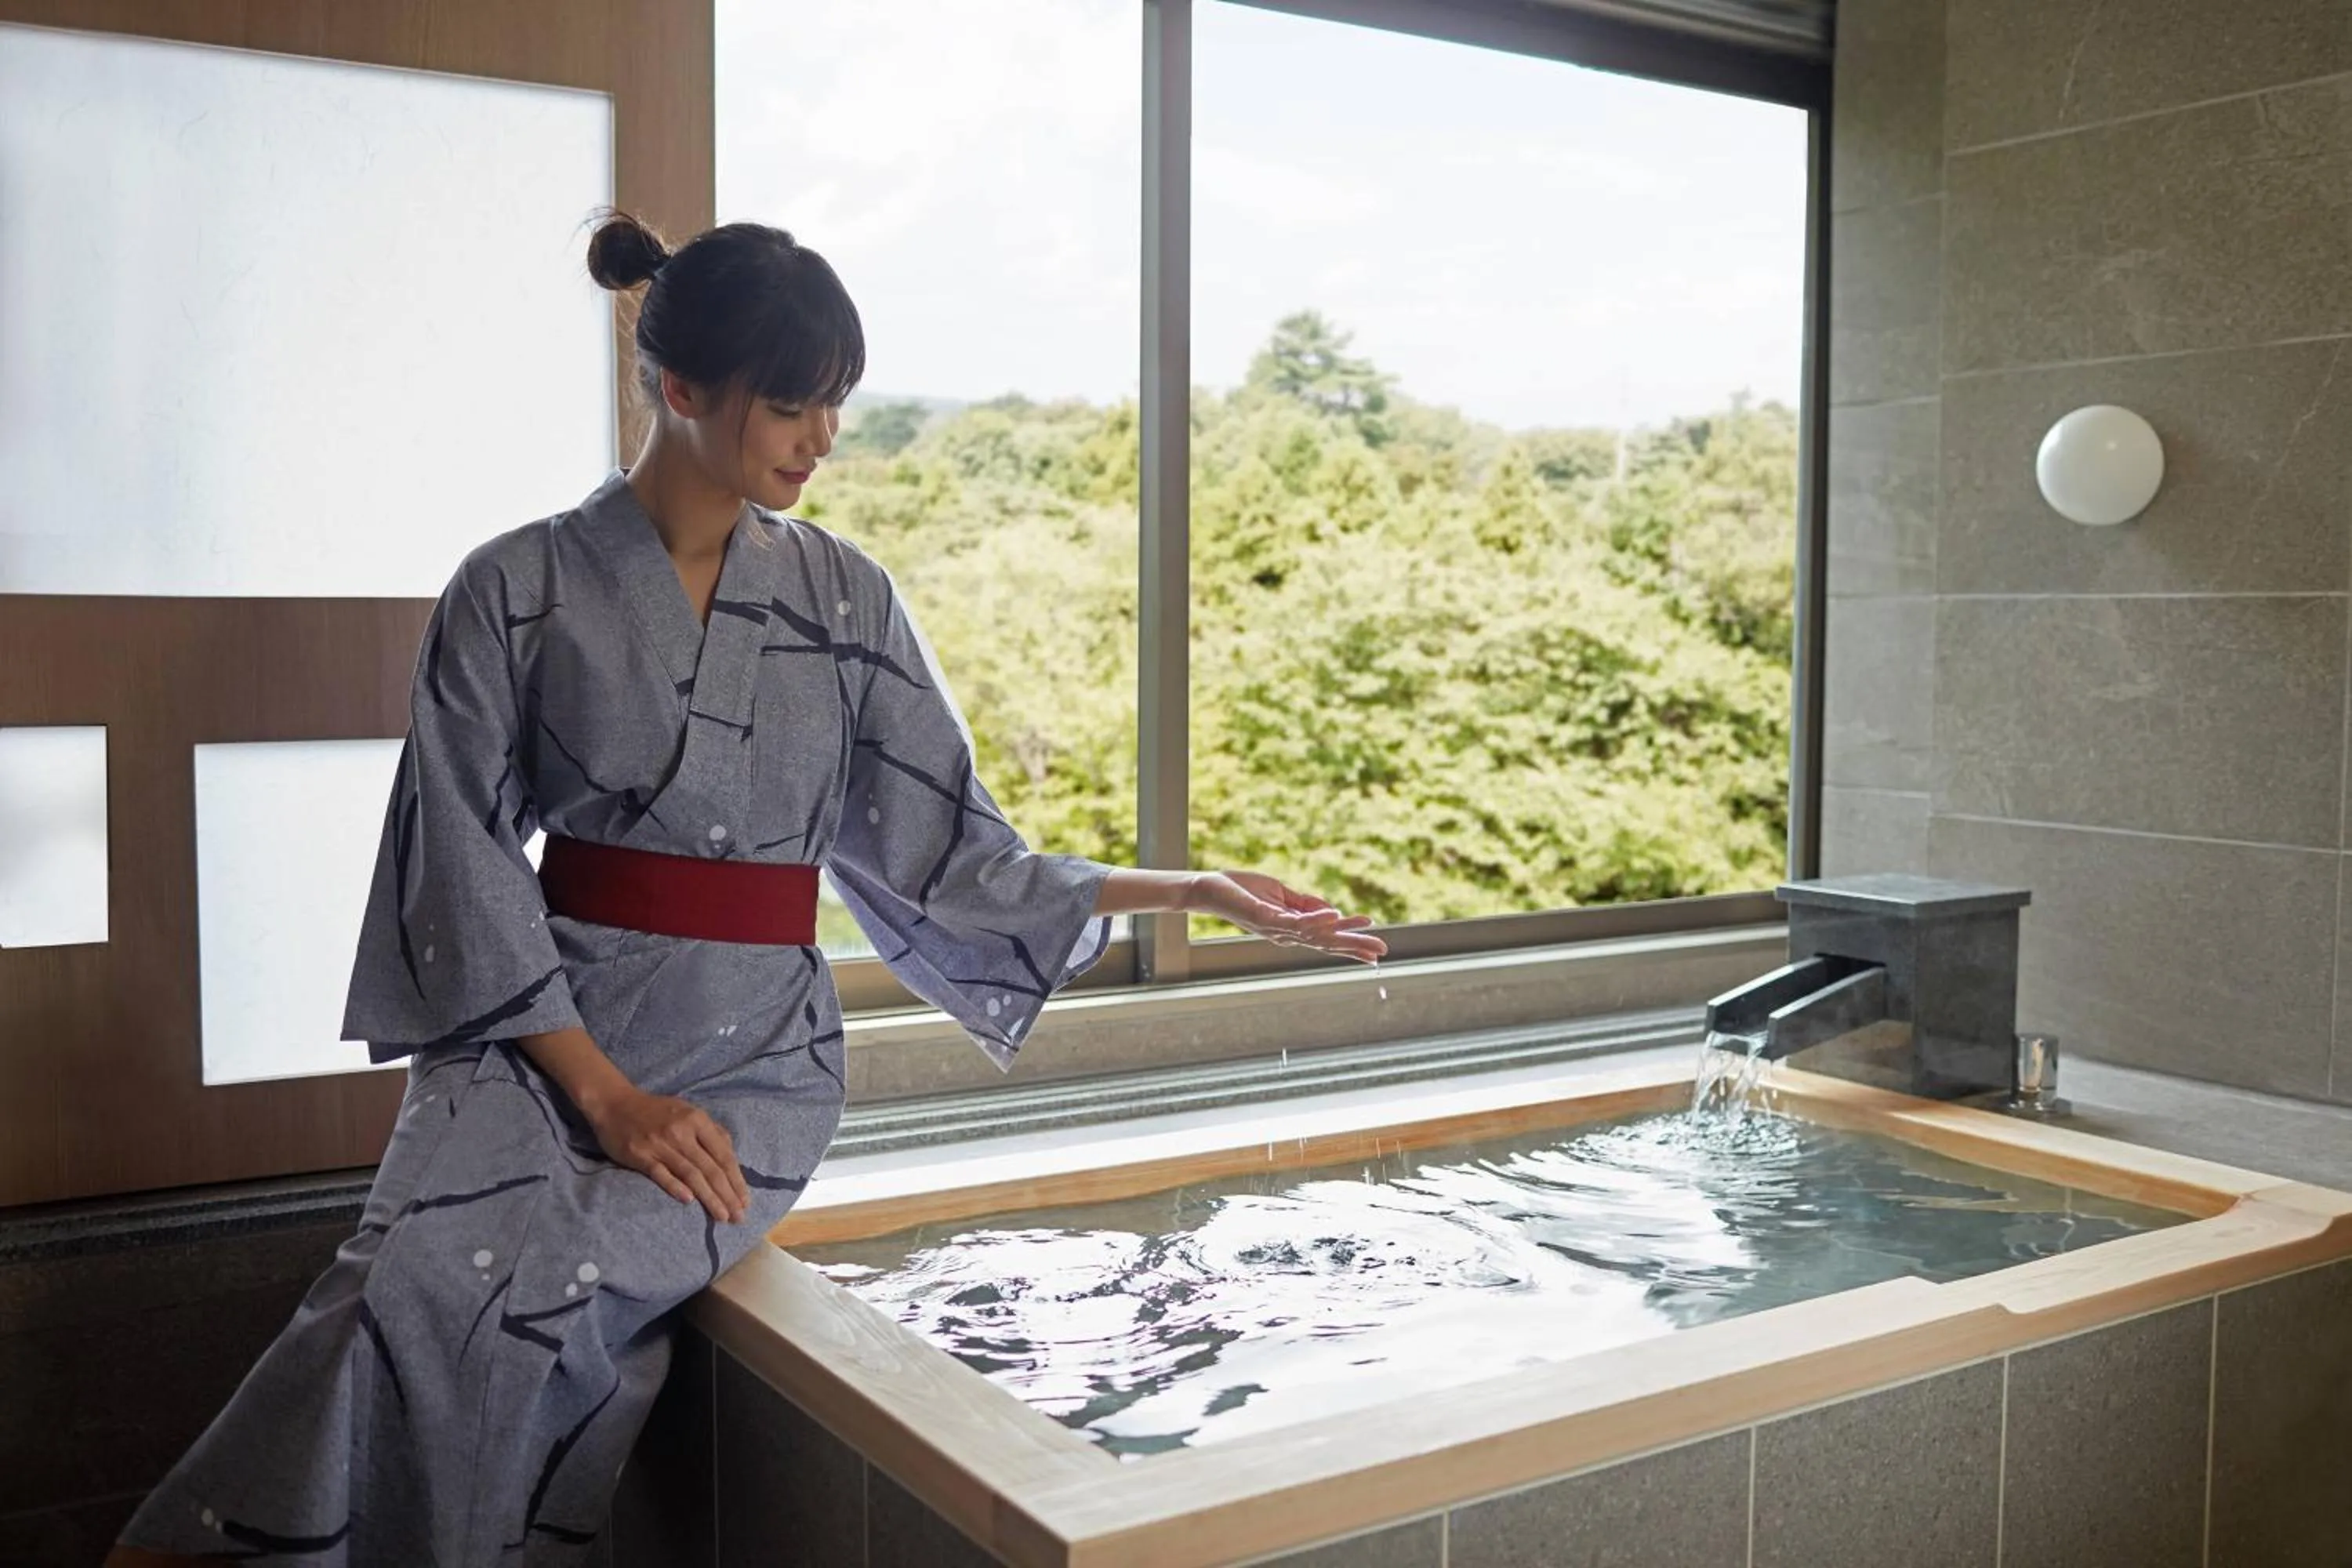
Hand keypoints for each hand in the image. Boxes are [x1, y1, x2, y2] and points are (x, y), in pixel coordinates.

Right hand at [585, 1087, 749, 1223]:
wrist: (615, 1103)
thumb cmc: (655, 1110)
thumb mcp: (688, 1111)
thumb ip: (710, 1131)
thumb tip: (730, 1152)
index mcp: (697, 1120)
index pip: (723, 1155)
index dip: (736, 1180)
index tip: (746, 1200)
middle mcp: (682, 1132)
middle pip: (711, 1169)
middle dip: (728, 1195)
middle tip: (739, 1217)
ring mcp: (661, 1144)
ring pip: (691, 1174)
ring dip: (709, 1198)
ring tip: (722, 1216)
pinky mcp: (641, 1155)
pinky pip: (661, 1174)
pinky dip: (675, 1187)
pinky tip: (689, 1201)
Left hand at [1187, 870, 1386, 964]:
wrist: (1211, 889)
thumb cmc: (1243, 890)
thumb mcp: (1282, 895)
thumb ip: (1305, 903)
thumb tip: (1332, 911)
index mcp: (1292, 928)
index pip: (1326, 939)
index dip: (1351, 945)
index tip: (1375, 954)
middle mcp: (1287, 934)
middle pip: (1327, 942)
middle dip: (1355, 946)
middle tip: (1382, 951)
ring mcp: (1277, 929)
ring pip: (1316, 934)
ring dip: (1343, 932)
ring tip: (1368, 931)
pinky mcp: (1266, 919)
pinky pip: (1295, 921)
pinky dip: (1316, 919)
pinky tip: (1335, 915)